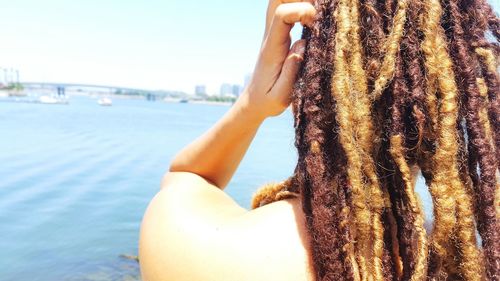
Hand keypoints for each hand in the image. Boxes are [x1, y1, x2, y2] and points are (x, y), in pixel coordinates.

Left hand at [243, 0, 315, 119]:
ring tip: (317, 17)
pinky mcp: (279, 36)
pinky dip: (301, 8)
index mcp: (272, 48)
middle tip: (317, 14)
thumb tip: (302, 45)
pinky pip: (287, 11)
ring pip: (281, 2)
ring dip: (300, 2)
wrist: (254, 102)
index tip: (315, 24)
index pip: (281, 14)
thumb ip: (291, 72)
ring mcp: (274, 34)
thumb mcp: (280, 97)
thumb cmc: (268, 101)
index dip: (301, 10)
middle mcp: (271, 36)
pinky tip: (314, 21)